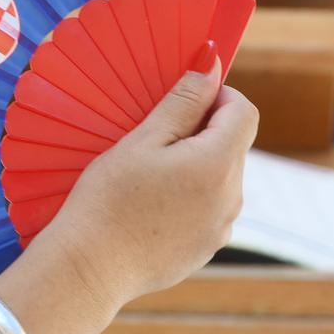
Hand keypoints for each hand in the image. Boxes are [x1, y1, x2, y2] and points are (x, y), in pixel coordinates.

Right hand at [38, 48, 258, 315]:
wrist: (90, 268)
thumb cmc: (107, 199)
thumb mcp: (141, 141)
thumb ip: (182, 102)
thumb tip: (211, 64)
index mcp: (218, 163)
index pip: (243, 111)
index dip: (217, 95)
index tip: (182, 97)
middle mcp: (232, 196)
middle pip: (233, 145)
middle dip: (202, 131)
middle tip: (151, 137)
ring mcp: (222, 227)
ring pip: (221, 178)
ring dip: (196, 165)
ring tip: (145, 177)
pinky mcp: (206, 248)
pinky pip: (208, 209)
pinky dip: (188, 197)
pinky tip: (148, 207)